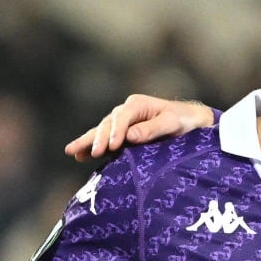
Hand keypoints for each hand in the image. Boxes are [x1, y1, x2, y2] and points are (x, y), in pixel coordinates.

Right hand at [63, 94, 214, 160]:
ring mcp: (122, 123)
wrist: (188, 122)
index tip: (113, 146)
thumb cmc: (182, 121)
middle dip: (99, 139)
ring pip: (101, 131)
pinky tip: (78, 155)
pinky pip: (104, 140)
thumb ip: (152, 129)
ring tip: (72, 152)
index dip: (116, 131)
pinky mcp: (121, 135)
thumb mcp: (171, 124)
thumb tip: (130, 136)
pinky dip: (91, 146)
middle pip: (107, 124)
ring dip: (87, 142)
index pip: (121, 117)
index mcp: (137, 105)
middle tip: (93, 153)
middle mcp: (126, 111)